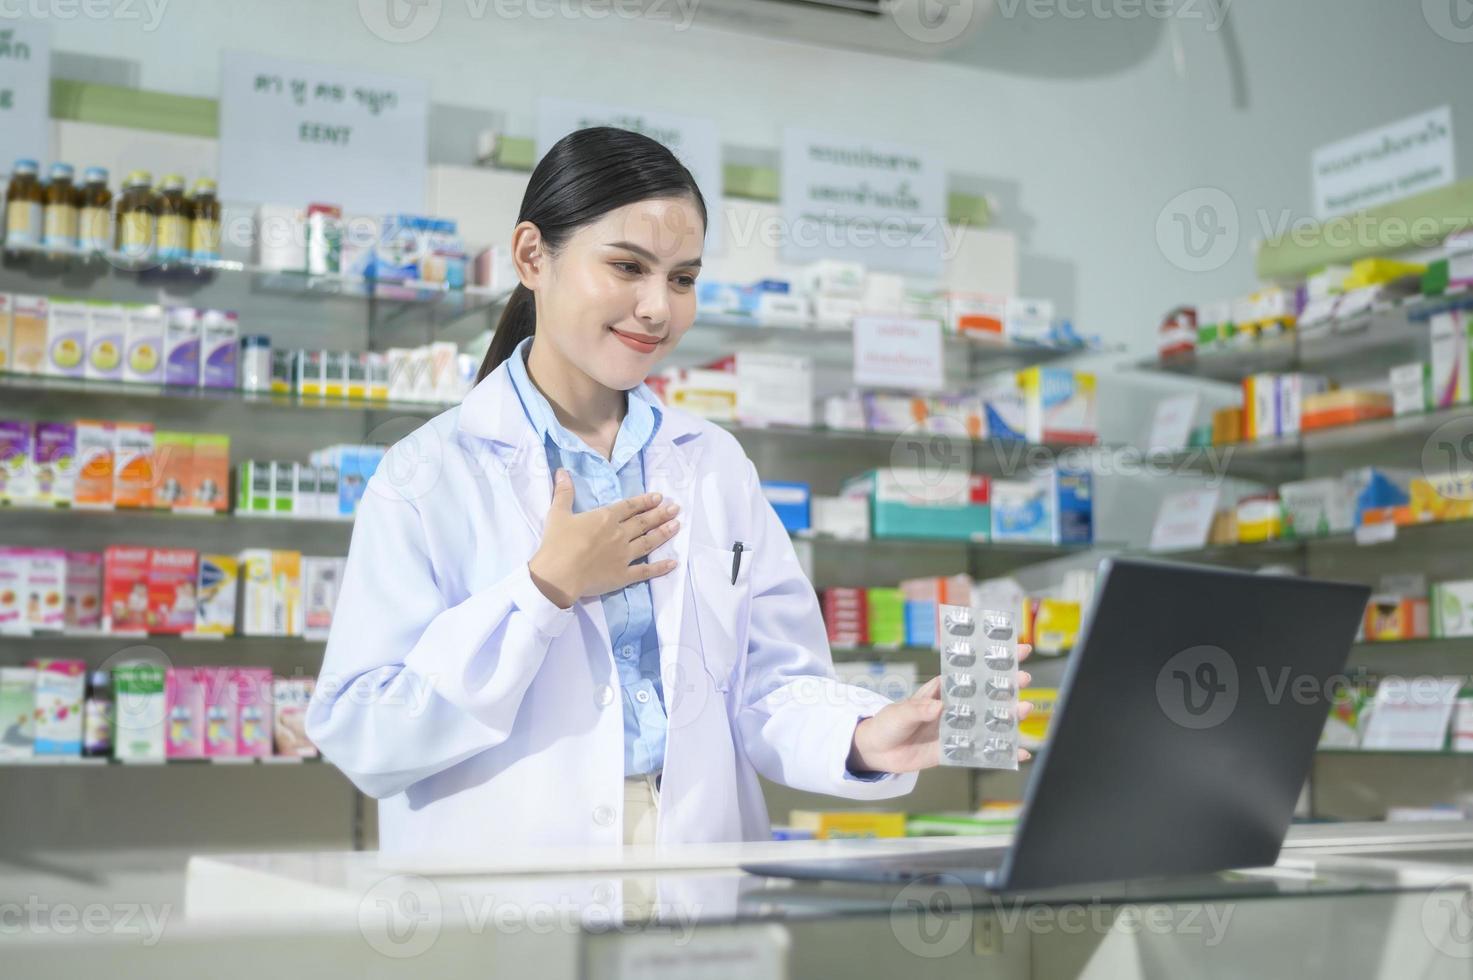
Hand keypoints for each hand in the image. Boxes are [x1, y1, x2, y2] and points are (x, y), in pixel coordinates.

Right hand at [528, 469, 680, 607]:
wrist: (558, 575)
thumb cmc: (557, 544)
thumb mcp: (558, 514)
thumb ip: (564, 492)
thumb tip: (562, 470)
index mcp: (605, 518)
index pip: (629, 506)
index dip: (644, 501)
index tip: (658, 497)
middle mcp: (619, 534)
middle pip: (643, 522)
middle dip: (660, 514)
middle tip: (676, 508)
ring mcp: (624, 555)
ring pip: (648, 542)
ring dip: (664, 533)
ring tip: (677, 526)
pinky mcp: (623, 575)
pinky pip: (646, 571)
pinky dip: (660, 567)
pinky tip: (673, 563)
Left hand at [847, 644, 1034, 773]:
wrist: (878, 751)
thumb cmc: (888, 723)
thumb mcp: (901, 712)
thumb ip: (919, 709)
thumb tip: (939, 708)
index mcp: (943, 691)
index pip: (971, 672)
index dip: (994, 660)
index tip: (1016, 650)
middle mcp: (955, 708)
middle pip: (986, 695)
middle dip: (1007, 685)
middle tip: (1024, 678)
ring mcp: (958, 729)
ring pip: (988, 721)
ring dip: (1008, 715)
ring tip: (1025, 709)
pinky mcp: (956, 750)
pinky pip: (981, 751)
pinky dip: (1000, 752)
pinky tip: (1019, 752)